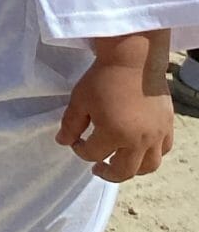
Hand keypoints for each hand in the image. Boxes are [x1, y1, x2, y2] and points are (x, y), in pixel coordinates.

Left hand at [58, 39, 173, 182]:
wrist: (134, 59)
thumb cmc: (103, 78)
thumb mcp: (79, 100)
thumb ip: (70, 125)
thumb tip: (63, 142)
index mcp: (114, 133)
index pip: (93, 154)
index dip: (80, 149)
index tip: (75, 141)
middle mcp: (138, 140)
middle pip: (123, 171)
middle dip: (106, 173)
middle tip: (97, 168)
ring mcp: (156, 134)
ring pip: (148, 166)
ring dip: (132, 170)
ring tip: (120, 163)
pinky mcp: (168, 125)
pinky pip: (164, 150)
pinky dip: (151, 155)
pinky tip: (140, 149)